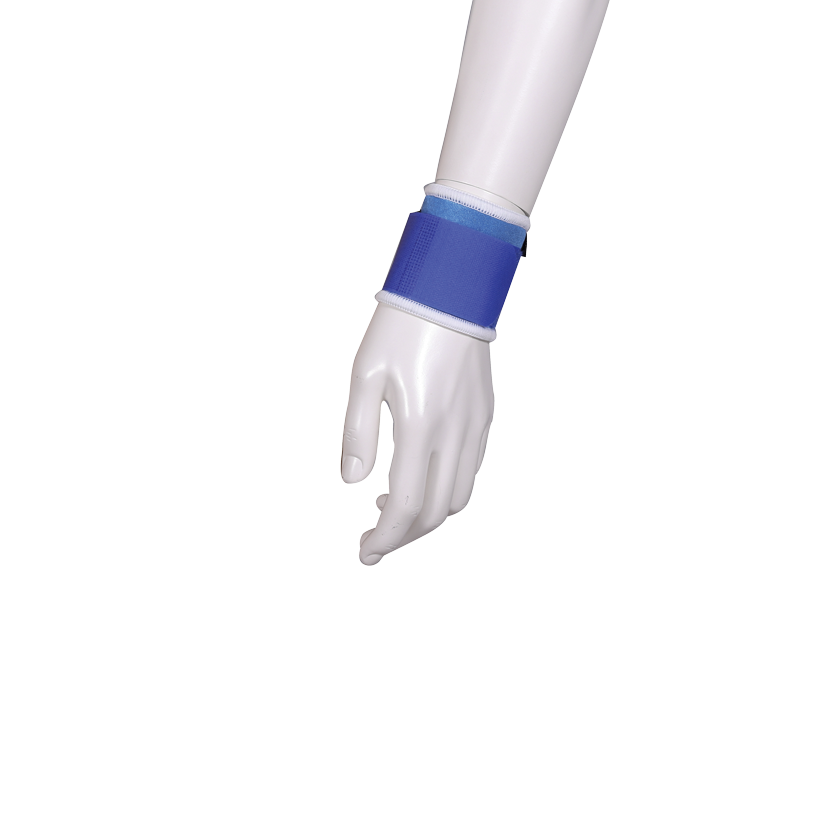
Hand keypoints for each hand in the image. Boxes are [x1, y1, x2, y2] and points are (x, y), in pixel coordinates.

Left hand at [341, 303, 495, 565]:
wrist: (449, 290)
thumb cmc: (399, 328)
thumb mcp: (364, 375)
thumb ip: (357, 433)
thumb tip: (352, 482)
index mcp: (419, 424)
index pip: (405, 506)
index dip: (386, 537)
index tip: (365, 548)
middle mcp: (454, 432)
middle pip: (435, 513)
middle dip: (404, 537)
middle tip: (374, 541)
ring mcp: (475, 426)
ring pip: (458, 498)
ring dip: (427, 517)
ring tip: (390, 507)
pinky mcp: (486, 416)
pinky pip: (471, 472)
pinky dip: (446, 491)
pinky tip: (418, 478)